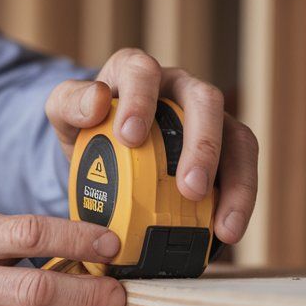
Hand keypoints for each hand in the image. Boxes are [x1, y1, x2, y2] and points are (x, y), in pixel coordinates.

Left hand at [46, 48, 258, 244]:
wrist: (102, 151)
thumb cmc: (86, 127)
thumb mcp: (63, 114)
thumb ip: (69, 104)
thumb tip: (96, 102)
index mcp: (138, 73)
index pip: (143, 72)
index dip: (140, 100)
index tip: (129, 137)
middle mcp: (180, 89)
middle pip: (205, 102)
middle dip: (203, 146)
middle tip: (189, 189)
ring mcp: (208, 120)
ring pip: (237, 138)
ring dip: (236, 182)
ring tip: (223, 226)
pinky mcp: (224, 150)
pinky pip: (242, 171)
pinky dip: (240, 202)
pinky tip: (227, 233)